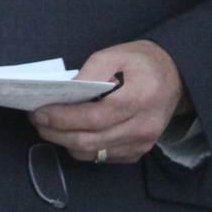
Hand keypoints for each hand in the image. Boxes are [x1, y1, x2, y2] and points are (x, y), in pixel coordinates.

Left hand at [31, 40, 188, 164]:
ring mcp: (141, 144)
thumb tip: (63, 94)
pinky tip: (70, 132)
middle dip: (57, 133)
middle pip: (90, 140)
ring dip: (65, 142)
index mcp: (138, 99)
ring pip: (93, 153)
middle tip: (37, 121)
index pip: (93, 118)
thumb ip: (88, 73)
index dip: (63, 118)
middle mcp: (142, 127)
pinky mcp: (137, 152)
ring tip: (48, 127)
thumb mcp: (113, 55)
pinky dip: (81, 147)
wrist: (174, 77)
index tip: (39, 112)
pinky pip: (101, 156)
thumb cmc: (140, 63)